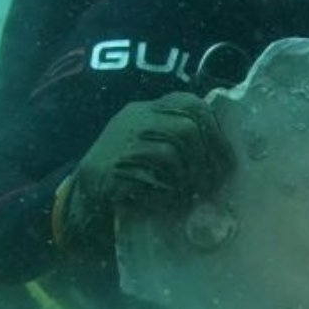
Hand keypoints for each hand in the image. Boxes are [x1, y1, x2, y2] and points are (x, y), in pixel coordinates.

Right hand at [54, 92, 232, 251]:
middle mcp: (133, 120)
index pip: (191, 104)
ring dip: (189, 176)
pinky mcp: (109, 169)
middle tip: (212, 183)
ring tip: (192, 195)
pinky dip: (167, 191)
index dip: (216, 133)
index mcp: (147, 111)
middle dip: (207, 158)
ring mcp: (119, 142)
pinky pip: (150, 175)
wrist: (81, 205)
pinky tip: (169, 203)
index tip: (226, 162)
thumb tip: (228, 160)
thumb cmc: (130, 180)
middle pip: (186, 126)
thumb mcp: (156, 151)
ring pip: (172, 148)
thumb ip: (185, 145)